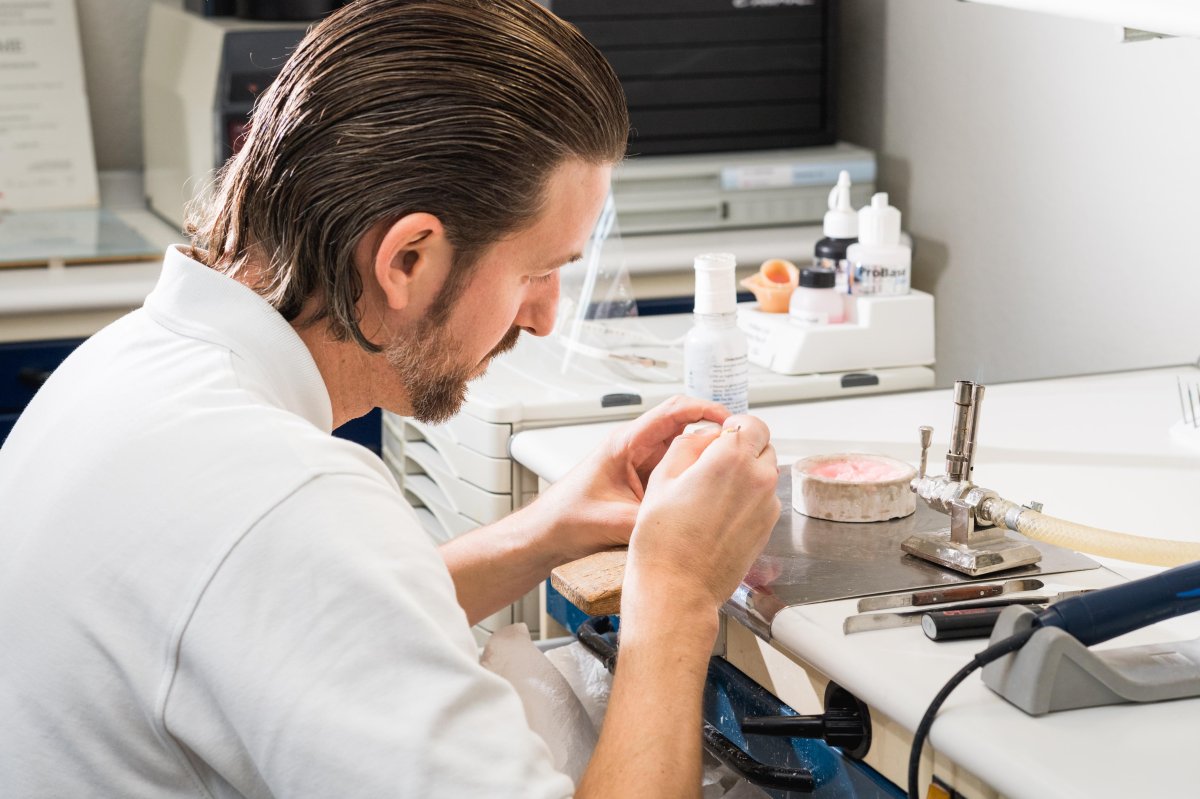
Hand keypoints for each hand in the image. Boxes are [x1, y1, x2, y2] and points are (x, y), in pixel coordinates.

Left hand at [527, 395, 729, 562]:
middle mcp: (636, 449)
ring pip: (683, 451)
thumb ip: (651, 520)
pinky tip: (710, 492)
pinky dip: (695, 477)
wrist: (545, 537)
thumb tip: (688, 521)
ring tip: (732, 470)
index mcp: (625, 444)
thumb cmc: (565, 520)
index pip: (672, 411)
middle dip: (714, 435)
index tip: (729, 421)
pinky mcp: (644, 484)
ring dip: (705, 458)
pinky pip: (676, 473)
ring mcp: (641, 466)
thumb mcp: (613, 522)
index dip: (705, 410)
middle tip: (740, 449)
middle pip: (684, 428)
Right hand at [623, 414, 780, 612]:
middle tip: (713, 464)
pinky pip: (764, 499)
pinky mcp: (767, 528)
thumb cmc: (663, 540)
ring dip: (747, 473)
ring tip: (712, 494)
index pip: (751, 423)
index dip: (735, 426)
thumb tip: (705, 438)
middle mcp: (757, 479)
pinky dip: (748, 498)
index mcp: (730, 459)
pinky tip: (719, 515)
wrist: (677, 588)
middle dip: (743, 448)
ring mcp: (766, 505)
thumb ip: (688, 446)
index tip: (721, 435)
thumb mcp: (661, 478)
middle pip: (763, 446)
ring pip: (765, 473)